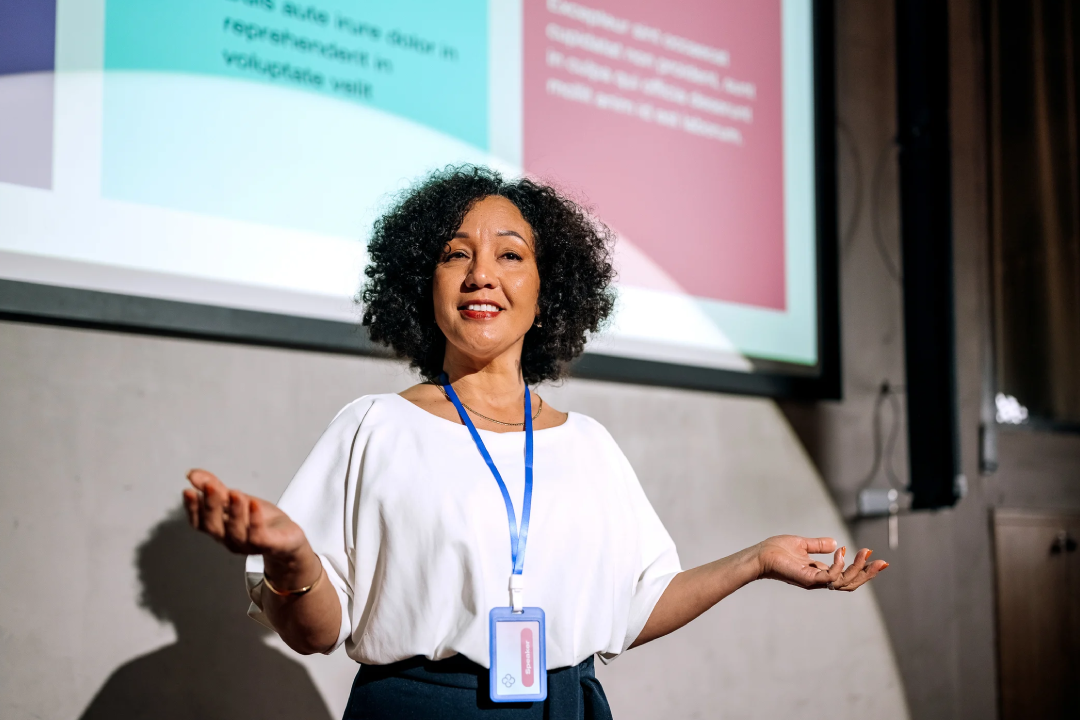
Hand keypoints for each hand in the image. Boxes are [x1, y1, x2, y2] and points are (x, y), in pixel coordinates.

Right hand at [182, 469, 306, 557]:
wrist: (288, 537)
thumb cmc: (260, 519)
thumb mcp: (236, 499)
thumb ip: (215, 488)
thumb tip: (192, 474)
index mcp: (220, 528)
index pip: (199, 522)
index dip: (192, 508)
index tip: (188, 491)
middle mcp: (229, 539)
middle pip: (214, 527)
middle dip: (211, 506)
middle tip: (210, 487)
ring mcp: (248, 545)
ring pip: (236, 531)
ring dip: (234, 511)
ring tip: (235, 493)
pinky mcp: (268, 545)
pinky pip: (258, 536)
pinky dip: (255, 520)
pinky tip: (254, 504)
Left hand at [755, 535, 887, 591]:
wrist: (759, 555)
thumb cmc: (776, 551)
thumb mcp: (802, 544)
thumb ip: (818, 545)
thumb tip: (835, 542)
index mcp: (819, 572)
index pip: (846, 575)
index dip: (861, 568)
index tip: (873, 555)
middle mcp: (819, 580)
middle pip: (850, 583)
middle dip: (867, 573)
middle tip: (883, 562)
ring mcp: (814, 582)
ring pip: (843, 582)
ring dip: (858, 568)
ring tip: (866, 553)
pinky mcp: (808, 579)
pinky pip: (829, 577)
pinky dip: (838, 566)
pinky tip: (841, 552)